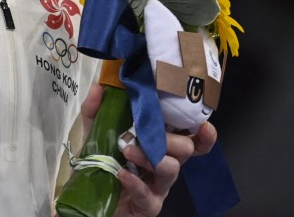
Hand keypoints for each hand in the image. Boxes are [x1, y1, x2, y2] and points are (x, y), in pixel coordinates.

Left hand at [79, 84, 218, 216]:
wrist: (90, 197)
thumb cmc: (102, 163)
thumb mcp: (95, 133)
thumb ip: (96, 111)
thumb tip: (98, 87)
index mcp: (160, 146)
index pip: (190, 138)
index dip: (202, 134)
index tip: (203, 124)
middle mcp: (165, 164)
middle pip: (185, 149)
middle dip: (168, 139)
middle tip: (142, 134)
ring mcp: (159, 187)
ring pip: (171, 169)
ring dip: (151, 157)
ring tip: (127, 151)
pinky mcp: (148, 205)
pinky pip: (148, 194)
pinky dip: (136, 182)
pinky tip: (122, 173)